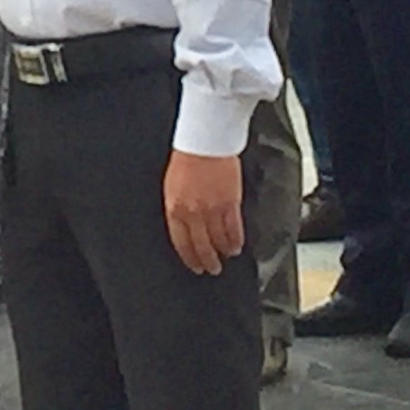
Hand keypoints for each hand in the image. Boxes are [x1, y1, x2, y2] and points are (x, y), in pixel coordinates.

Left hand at [162, 150, 246, 274]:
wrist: (205, 140)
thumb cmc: (187, 157)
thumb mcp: (172, 186)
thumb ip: (178, 207)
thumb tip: (184, 225)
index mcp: (175, 208)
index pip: (181, 242)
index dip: (189, 258)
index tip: (194, 265)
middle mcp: (193, 213)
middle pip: (201, 246)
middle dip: (207, 261)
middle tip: (211, 269)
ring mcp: (212, 210)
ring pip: (219, 240)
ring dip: (223, 252)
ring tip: (226, 258)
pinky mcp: (230, 203)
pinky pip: (233, 229)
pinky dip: (235, 240)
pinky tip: (237, 246)